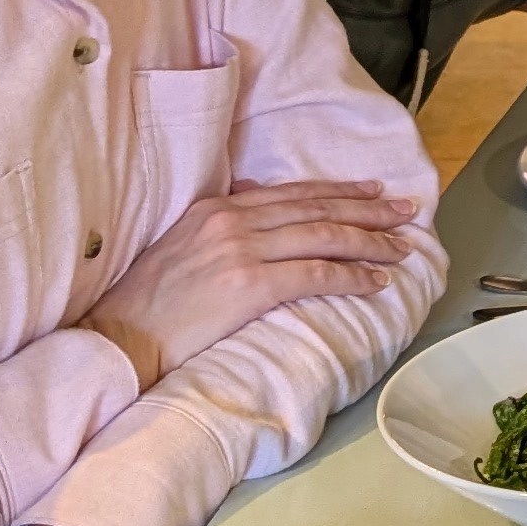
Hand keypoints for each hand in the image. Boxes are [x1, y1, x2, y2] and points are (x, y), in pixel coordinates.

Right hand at [87, 179, 418, 385]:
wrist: (121, 335)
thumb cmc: (149, 300)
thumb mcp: (182, 241)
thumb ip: (220, 218)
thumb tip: (250, 190)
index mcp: (216, 206)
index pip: (293, 193)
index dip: (339, 192)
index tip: (373, 193)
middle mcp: (232, 219)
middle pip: (317, 208)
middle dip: (369, 210)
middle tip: (406, 212)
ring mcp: (241, 250)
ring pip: (324, 237)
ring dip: (370, 242)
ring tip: (401, 248)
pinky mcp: (249, 284)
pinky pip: (315, 274)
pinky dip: (351, 276)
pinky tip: (374, 282)